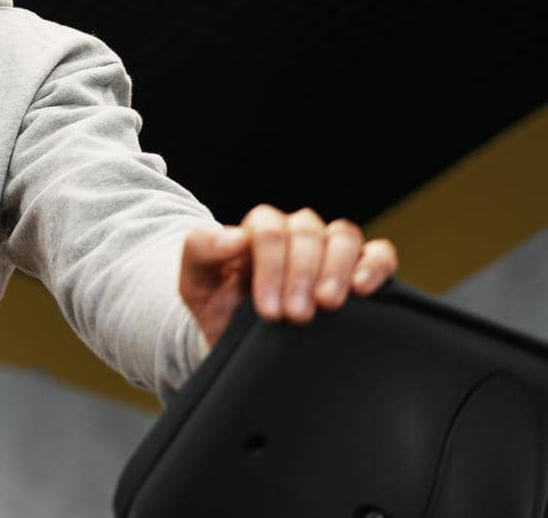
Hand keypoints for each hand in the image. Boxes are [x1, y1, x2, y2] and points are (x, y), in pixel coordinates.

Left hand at [179, 205, 399, 349]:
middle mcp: (295, 234)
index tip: (268, 309)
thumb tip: (231, 237)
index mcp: (256, 232)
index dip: (271, 265)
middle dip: (301, 275)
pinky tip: (363, 289)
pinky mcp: (359, 269)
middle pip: (306, 231)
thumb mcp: (196, 284)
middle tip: (295, 316)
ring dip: (336, 269)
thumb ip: (200, 252)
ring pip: (343, 235)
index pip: (269, 229)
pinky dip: (375, 265)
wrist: (244, 346)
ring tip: (328, 304)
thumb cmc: (221, 310)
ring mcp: (328, 249)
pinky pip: (379, 252)